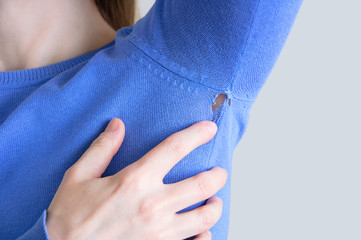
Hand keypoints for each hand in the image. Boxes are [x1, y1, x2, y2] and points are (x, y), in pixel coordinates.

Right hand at [46, 118, 226, 239]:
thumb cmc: (70, 218)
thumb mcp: (78, 176)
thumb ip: (102, 149)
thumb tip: (118, 125)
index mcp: (134, 180)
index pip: (174, 148)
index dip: (196, 135)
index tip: (209, 129)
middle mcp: (153, 205)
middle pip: (201, 184)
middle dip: (217, 176)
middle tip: (219, 172)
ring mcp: (160, 232)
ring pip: (205, 217)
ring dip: (215, 206)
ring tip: (214, 200)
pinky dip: (204, 236)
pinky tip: (202, 231)